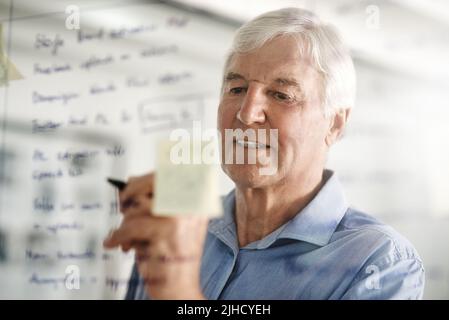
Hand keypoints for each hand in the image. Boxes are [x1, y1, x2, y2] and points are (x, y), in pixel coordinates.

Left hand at [103, 173, 207, 298]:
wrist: (179, 288)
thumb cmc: (172, 256)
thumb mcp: (168, 221)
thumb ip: (154, 200)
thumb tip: (130, 180)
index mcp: (198, 199)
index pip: (172, 171)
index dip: (147, 176)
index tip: (131, 182)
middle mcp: (194, 204)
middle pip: (154, 180)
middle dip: (131, 193)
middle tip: (123, 206)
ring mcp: (181, 218)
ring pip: (139, 206)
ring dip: (125, 224)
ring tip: (128, 237)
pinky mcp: (166, 233)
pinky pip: (131, 226)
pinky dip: (119, 237)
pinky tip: (119, 243)